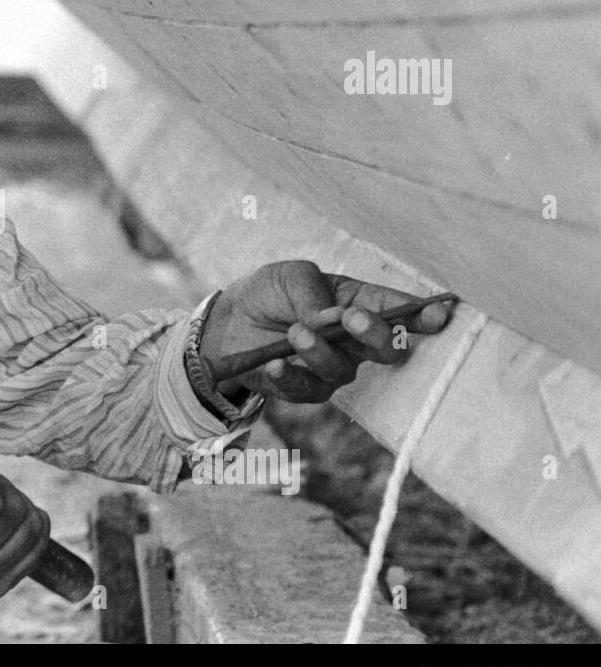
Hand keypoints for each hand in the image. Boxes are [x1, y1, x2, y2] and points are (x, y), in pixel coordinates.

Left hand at [198, 260, 452, 403]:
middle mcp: (354, 340)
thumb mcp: (290, 276)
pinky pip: (307, 390)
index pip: (398, 311)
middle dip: (378, 334)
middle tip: (352, 319)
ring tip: (296, 332)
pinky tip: (276, 363)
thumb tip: (332, 318)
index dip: (422, 315)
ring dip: (321, 351)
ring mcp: (332, 367)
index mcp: (359, 303)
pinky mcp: (305, 388)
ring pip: (344, 371)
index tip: (439, 315)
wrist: (228, 320)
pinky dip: (290, 376)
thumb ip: (314, 294)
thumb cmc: (270, 292)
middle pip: (387, 349)